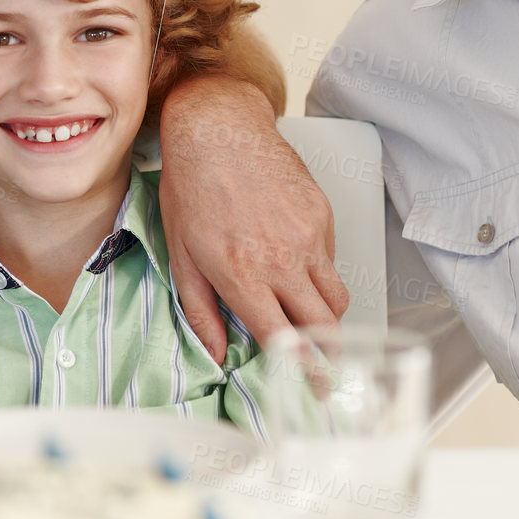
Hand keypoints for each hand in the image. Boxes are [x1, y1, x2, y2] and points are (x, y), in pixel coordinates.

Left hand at [157, 79, 347, 363]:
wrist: (217, 129)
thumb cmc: (191, 187)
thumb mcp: (181, 255)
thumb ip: (201, 310)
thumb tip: (217, 352)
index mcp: (243, 274)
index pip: (286, 341)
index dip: (304, 373)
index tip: (314, 390)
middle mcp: (282, 258)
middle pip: (325, 327)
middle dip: (329, 356)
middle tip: (326, 370)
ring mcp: (307, 235)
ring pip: (337, 297)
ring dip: (328, 318)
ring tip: (311, 322)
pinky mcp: (322, 214)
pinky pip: (332, 260)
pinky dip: (320, 274)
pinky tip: (296, 266)